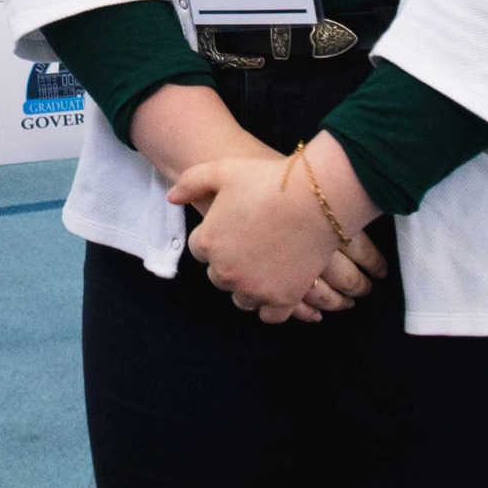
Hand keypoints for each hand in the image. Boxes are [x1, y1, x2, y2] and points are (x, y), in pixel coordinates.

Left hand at [167, 148, 388, 323]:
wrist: (315, 200)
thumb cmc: (267, 181)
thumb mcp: (222, 170)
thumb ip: (190, 183)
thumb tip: (172, 198)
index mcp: (208, 243)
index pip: (199, 249)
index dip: (216, 237)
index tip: (233, 227)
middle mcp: (226, 272)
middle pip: (218, 276)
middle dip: (230, 262)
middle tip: (251, 244)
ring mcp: (254, 289)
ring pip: (241, 298)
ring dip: (248, 286)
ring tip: (265, 267)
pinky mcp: (282, 300)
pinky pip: (269, 316)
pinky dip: (271, 306)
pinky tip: (279, 289)